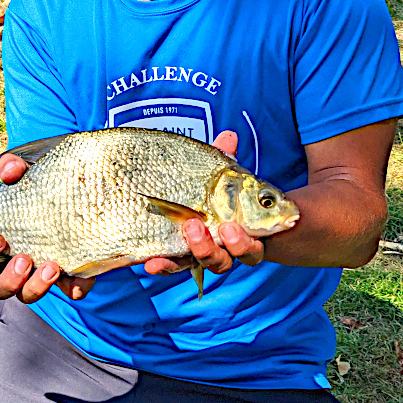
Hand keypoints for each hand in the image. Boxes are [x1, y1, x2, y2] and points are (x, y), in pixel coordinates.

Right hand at [0, 152, 95, 302]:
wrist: (81, 192)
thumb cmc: (42, 187)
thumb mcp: (29, 173)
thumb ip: (15, 167)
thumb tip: (8, 170)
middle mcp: (14, 263)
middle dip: (8, 277)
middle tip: (23, 258)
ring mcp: (40, 274)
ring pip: (25, 296)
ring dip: (35, 287)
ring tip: (50, 267)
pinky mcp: (70, 276)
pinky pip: (69, 291)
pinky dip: (73, 288)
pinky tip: (77, 280)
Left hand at [143, 130, 264, 276]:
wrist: (179, 199)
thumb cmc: (210, 189)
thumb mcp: (214, 173)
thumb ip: (221, 159)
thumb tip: (228, 136)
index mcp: (239, 232)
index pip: (251, 245)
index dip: (245, 242)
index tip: (232, 228)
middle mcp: (221, 249)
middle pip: (228, 259)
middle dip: (222, 247)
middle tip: (217, 228)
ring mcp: (197, 254)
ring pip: (203, 262)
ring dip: (198, 249)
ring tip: (189, 229)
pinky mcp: (175, 256)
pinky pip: (171, 266)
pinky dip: (163, 266)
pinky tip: (151, 262)